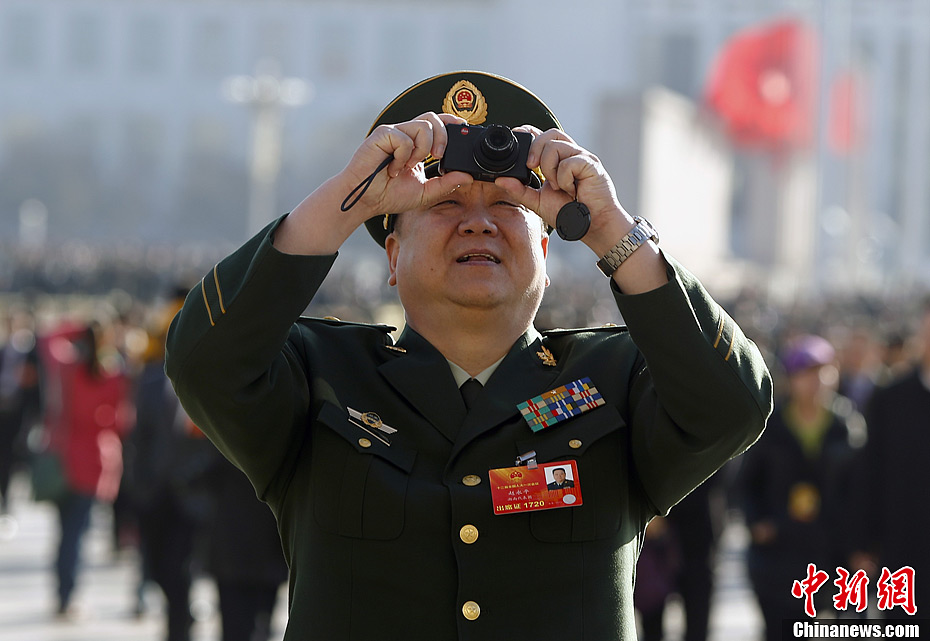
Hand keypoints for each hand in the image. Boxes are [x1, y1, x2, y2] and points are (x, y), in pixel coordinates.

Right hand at [339, 111, 473, 223]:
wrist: (365, 201)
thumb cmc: (388, 195)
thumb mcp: (425, 192)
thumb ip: (446, 184)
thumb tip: (467, 177)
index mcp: (415, 145)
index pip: (436, 123)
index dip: (451, 122)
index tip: (463, 127)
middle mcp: (405, 135)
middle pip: (432, 119)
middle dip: (442, 137)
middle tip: (438, 157)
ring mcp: (393, 133)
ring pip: (422, 126)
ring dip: (422, 149)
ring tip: (409, 166)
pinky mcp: (382, 135)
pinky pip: (404, 138)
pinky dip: (403, 156)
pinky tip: (393, 169)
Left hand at [493, 126, 633, 254]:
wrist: (590, 226)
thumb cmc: (570, 212)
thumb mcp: (538, 201)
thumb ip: (519, 190)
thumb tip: (500, 180)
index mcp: (558, 159)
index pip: (542, 135)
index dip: (528, 133)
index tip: (516, 142)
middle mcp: (570, 154)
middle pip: (549, 134)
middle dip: (535, 148)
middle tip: (530, 167)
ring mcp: (582, 157)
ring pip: (556, 146)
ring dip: (550, 168)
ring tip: (557, 186)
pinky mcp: (591, 165)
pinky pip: (570, 162)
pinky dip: (564, 178)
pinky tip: (571, 190)